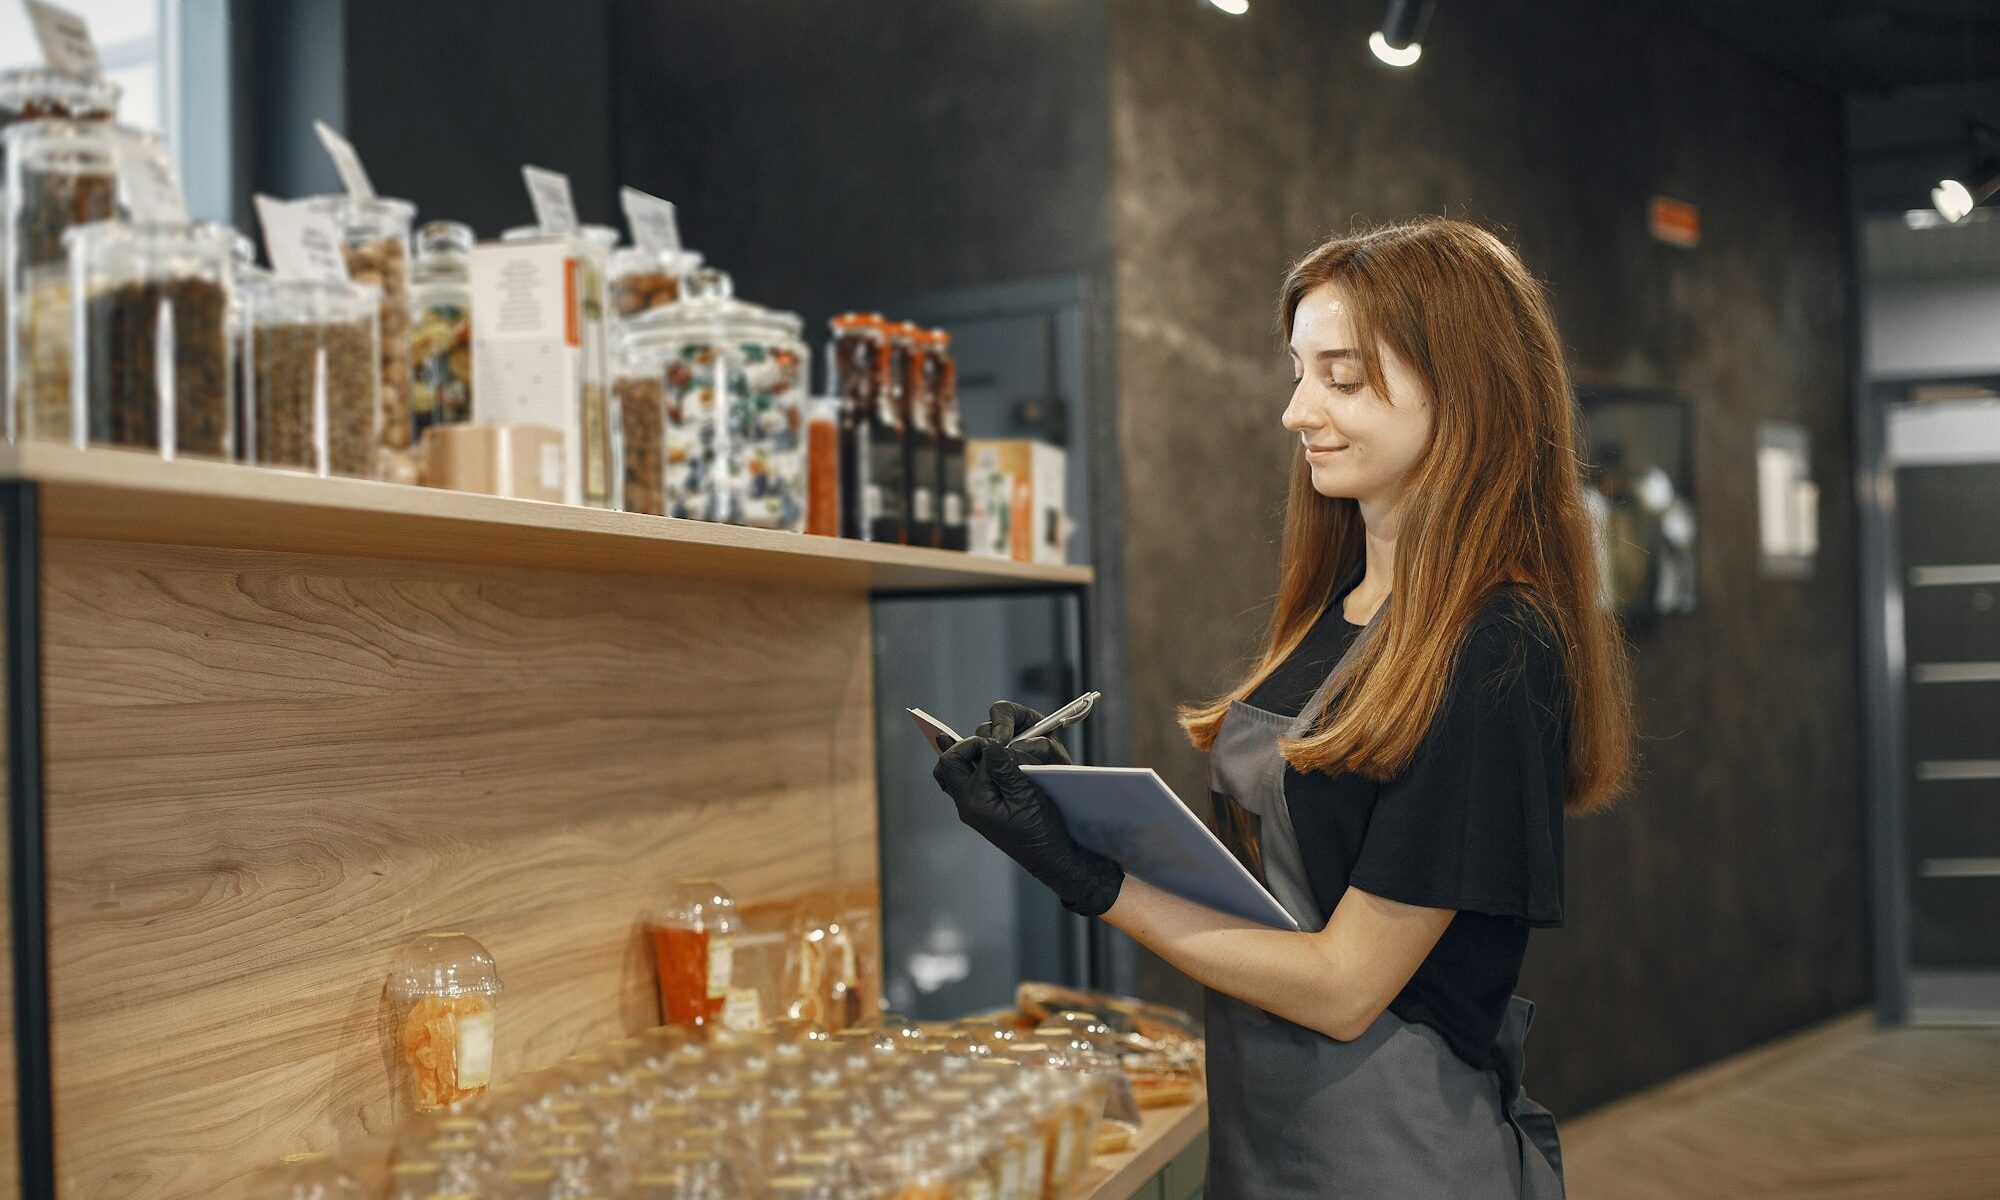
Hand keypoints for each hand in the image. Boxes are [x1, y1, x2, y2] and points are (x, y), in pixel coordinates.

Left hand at [933, 702, 1123, 916]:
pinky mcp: (983, 809)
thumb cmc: (1042, 829)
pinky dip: (975, 768)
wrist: (1052, 857)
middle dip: (965, 747)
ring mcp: (973, 807)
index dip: (979, 742)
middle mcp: (967, 803)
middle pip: (949, 764)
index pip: (959, 757)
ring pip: (955, 772)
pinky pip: (968, 782)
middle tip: (987, 742)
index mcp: (973, 800)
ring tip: (987, 748)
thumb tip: (989, 742)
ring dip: (969, 756)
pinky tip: (987, 761)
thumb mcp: (1024, 793)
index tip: (1001, 740)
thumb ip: (1003, 766)